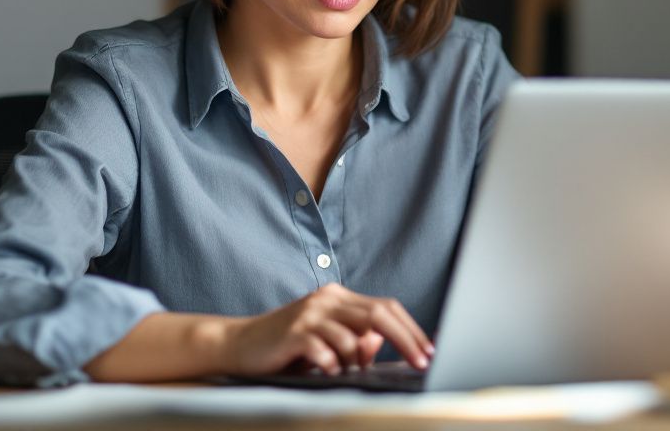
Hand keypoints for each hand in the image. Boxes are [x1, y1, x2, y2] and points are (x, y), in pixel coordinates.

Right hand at [221, 283, 434, 375]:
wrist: (240, 344)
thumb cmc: (287, 345)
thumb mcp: (327, 340)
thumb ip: (355, 338)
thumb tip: (381, 342)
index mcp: (339, 297)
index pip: (386, 307)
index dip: (411, 329)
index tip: (429, 351)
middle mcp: (327, 299)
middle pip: (379, 314)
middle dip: (406, 339)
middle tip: (422, 361)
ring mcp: (310, 314)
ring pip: (353, 335)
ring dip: (359, 360)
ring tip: (349, 372)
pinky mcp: (293, 332)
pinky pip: (325, 349)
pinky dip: (333, 365)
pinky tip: (328, 372)